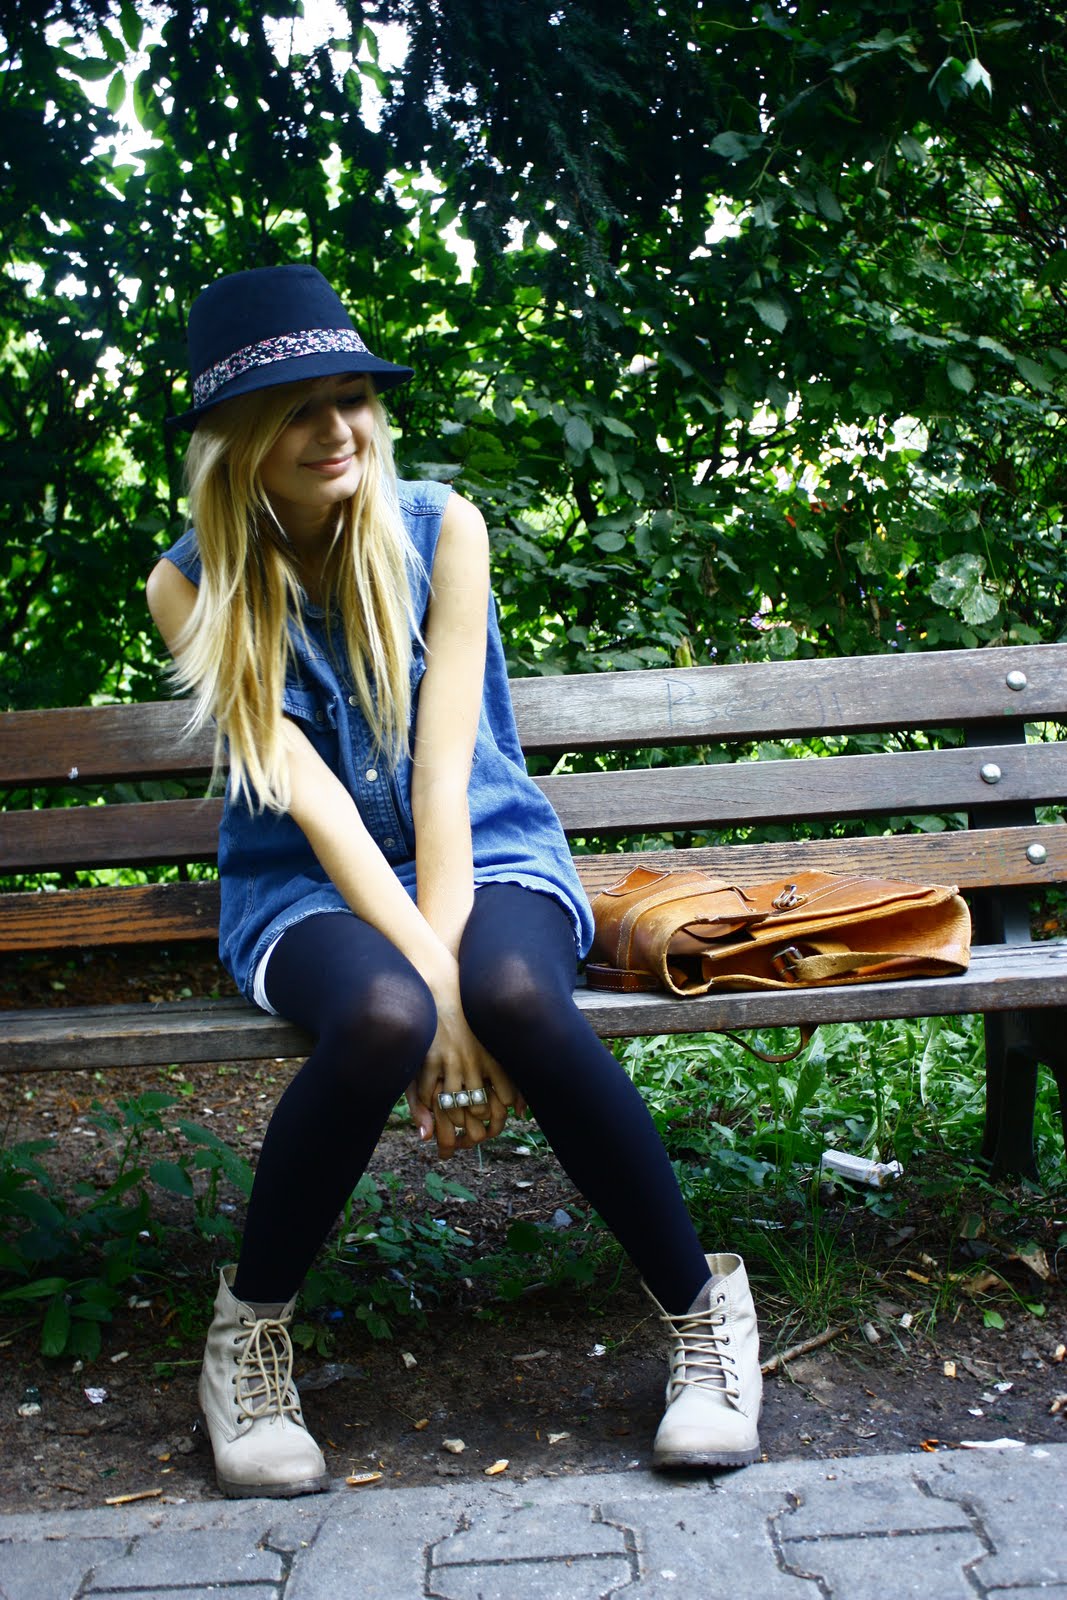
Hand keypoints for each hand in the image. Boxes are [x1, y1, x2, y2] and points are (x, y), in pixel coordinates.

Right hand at [406, 978, 522, 1158]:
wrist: (440, 977)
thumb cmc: (467, 1002)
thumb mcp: (489, 1030)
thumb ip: (503, 1068)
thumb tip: (520, 1108)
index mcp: (494, 1054)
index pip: (505, 1099)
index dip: (500, 1119)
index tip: (495, 1128)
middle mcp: (475, 1061)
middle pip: (479, 1109)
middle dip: (474, 1133)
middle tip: (470, 1145)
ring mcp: (450, 1060)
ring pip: (452, 1107)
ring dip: (450, 1127)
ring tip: (449, 1141)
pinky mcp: (427, 1057)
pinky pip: (426, 1092)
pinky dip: (426, 1109)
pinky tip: (428, 1118)